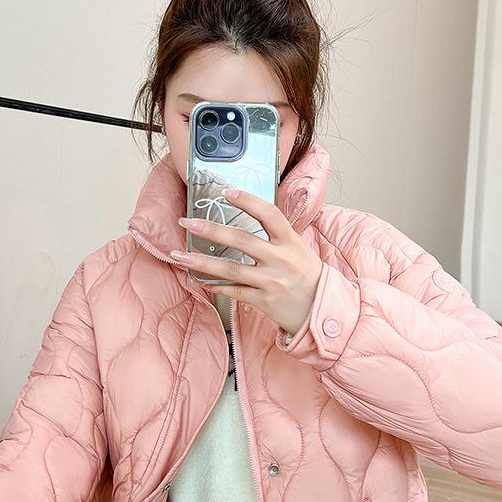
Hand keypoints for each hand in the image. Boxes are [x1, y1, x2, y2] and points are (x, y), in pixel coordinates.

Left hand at [171, 186, 322, 337]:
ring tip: (180, 255)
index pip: (269, 214)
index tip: (227, 192)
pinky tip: (199, 280)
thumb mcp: (298, 248)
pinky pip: (234, 291)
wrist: (321, 309)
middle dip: (211, 229)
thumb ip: (276, 234)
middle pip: (242, 240)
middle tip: (187, 222)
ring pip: (231, 268)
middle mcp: (280, 259)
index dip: (248, 201)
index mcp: (290, 241)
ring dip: (202, 261)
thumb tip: (248, 215)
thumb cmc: (307, 275)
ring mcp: (271, 281)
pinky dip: (215, 286)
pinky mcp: (264, 301)